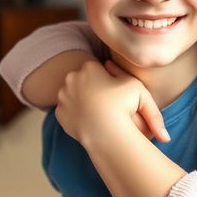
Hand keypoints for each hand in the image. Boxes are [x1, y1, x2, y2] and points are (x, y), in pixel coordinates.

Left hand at [54, 60, 169, 150]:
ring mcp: (63, 96)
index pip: (97, 68)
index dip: (107, 78)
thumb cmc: (124, 107)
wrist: (106, 133)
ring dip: (83, 100)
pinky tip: (89, 119)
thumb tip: (110, 64)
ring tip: (98, 111)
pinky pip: (69, 110)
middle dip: (93, 87)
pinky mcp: (59, 113)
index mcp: (88, 67)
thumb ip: (126, 74)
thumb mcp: (136, 87)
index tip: (114, 90)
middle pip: (83, 80)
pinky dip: (77, 114)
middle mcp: (71, 78)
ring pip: (74, 94)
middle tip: (107, 101)